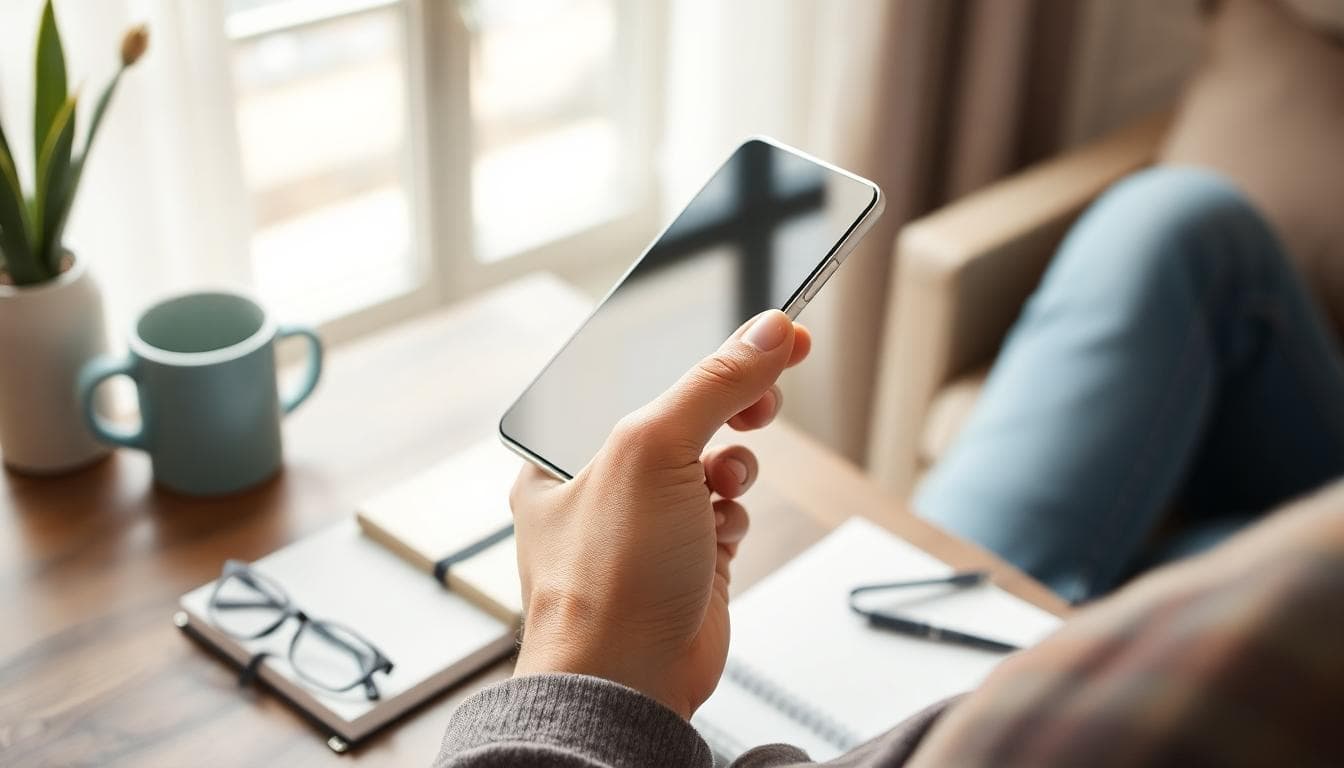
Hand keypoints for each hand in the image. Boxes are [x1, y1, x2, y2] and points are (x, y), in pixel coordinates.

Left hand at [510, 310, 811, 717]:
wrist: (628, 685)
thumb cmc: (605, 579)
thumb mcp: (653, 450)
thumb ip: (712, 384)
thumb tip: (766, 333)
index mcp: (563, 446)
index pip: (636, 372)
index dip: (698, 348)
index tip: (755, 328)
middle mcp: (601, 481)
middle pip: (683, 413)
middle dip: (728, 406)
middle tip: (767, 388)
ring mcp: (646, 522)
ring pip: (712, 461)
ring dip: (732, 466)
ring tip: (724, 485)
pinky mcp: (685, 558)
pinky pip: (726, 511)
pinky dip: (734, 515)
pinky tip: (722, 532)